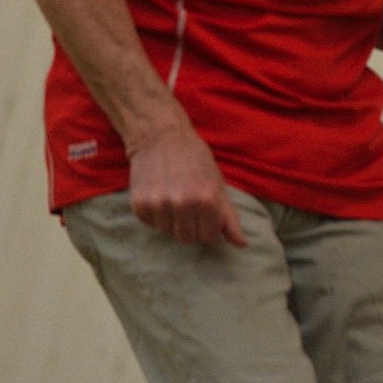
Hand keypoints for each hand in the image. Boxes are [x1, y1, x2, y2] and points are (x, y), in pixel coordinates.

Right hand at [126, 118, 247, 246]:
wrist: (160, 137)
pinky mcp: (140, 203)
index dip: (207, 228)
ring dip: (172, 221)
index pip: (208, 238)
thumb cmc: (196, 161)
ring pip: (168, 232)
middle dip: (190, 227)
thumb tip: (242, 244)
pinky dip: (155, 214)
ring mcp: (159, 204)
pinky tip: (159, 195)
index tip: (205, 214)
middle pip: (187, 239)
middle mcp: (183, 204)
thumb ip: (229, 218)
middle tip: (188, 206)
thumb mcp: (218, 185)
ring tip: (174, 198)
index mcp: (207, 200)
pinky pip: (150, 223)